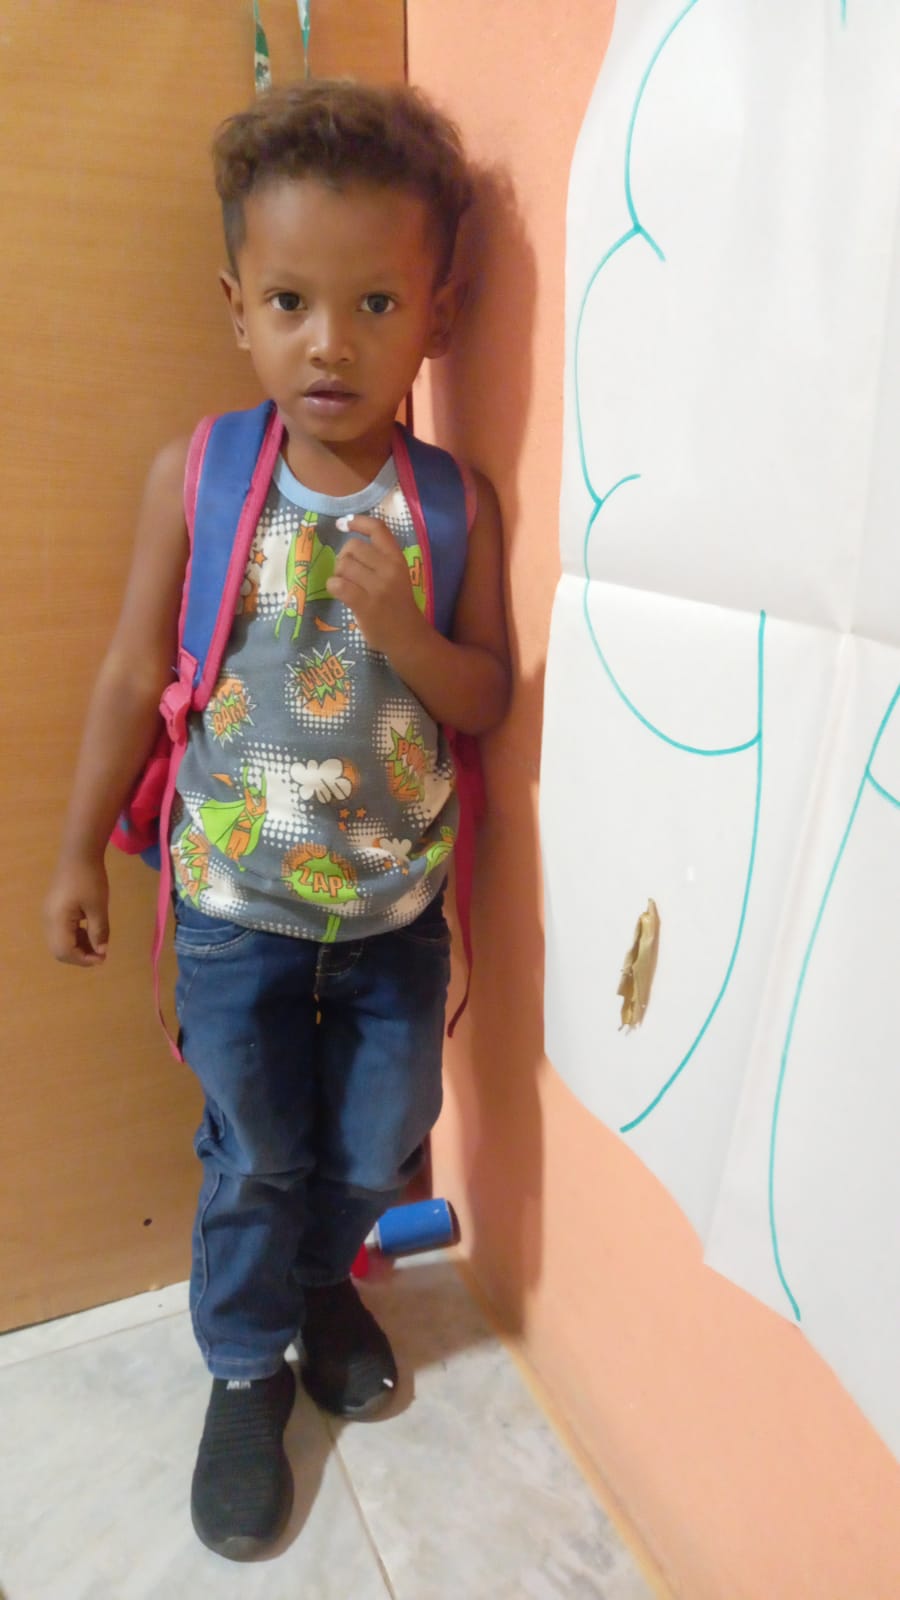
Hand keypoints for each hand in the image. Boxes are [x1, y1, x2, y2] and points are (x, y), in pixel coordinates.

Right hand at [44, 857, 109, 966]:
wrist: (79, 853)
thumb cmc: (90, 879)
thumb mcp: (98, 907)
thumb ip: (99, 932)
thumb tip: (101, 952)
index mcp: (57, 921)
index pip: (65, 952)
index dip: (84, 960)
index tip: (103, 958)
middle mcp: (48, 920)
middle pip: (59, 950)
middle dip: (80, 955)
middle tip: (101, 953)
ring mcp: (49, 914)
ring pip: (60, 941)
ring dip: (78, 946)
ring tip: (98, 943)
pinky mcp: (54, 909)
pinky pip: (61, 931)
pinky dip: (75, 936)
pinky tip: (89, 931)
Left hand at [327, 515, 425, 656]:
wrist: (407, 636)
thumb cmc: (398, 604)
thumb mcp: (396, 575)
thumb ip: (379, 559)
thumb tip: (348, 544)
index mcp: (398, 559)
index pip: (378, 529)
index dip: (357, 522)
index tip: (343, 524)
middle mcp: (390, 569)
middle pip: (353, 547)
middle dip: (343, 557)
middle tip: (347, 572)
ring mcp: (378, 587)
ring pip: (343, 565)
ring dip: (338, 574)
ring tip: (345, 585)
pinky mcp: (366, 604)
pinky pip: (338, 585)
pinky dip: (333, 586)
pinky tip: (339, 592)